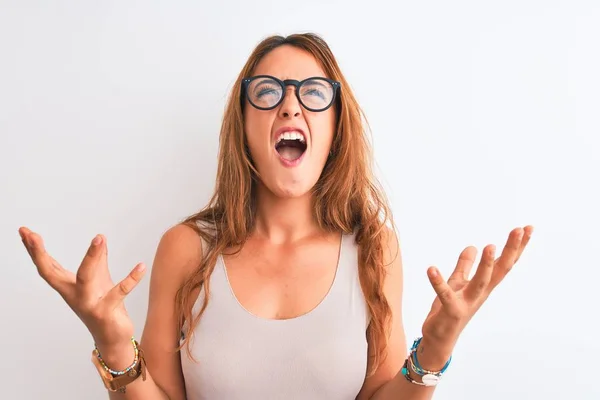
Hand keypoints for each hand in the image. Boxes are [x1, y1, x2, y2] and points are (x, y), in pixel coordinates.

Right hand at [19, 227, 146, 348]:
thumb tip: (101, 239)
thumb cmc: (104, 308)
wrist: (112, 339)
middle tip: (32, 235)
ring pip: (86, 278)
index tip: (24, 231)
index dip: (35, 250)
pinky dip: (131, 279)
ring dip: (91, 257)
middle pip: (51, 272)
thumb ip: (99, 261)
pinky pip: (119, 293)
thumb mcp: (100, 281)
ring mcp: (88, 304)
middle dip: (39, 254)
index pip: (47, 266)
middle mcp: (74, 295)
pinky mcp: (106, 312)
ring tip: (99, 237)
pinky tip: (140, 266)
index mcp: (68, 287)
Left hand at [421, 226, 533, 349]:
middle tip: (520, 230)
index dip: (517, 247)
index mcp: (484, 285)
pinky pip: (444, 295)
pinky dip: (438, 282)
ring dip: (485, 265)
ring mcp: (467, 303)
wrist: (440, 338)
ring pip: (480, 282)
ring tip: (489, 246)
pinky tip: (431, 268)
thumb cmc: (450, 309)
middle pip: (499, 270)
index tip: (528, 228)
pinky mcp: (450, 311)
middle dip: (510, 250)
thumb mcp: (457, 282)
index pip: (504, 263)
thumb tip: (472, 246)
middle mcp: (480, 293)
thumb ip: (464, 266)